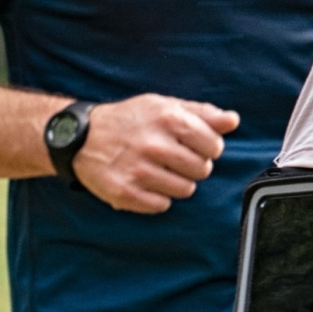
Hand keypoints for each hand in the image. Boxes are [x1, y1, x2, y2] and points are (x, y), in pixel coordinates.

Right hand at [74, 93, 239, 212]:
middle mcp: (153, 144)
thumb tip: (232, 121)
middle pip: (202, 170)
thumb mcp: (164, 106)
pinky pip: (162, 205)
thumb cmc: (128, 120)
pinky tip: (146, 182)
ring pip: (185, 190)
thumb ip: (202, 113)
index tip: (196, 146)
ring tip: (160, 170)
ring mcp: (138, 170)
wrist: (80, 136)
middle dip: (194, 165)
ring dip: (177, 182)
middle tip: (175, 158)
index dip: (210, 147)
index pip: (214, 144)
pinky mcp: (124, 193)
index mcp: (167, 119)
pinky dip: (158, 197)